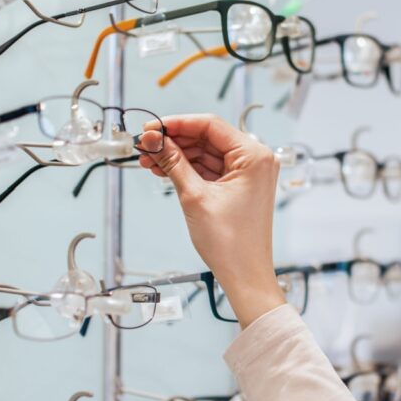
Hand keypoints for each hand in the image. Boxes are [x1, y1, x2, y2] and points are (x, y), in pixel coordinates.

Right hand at [139, 114, 286, 326]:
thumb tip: (152, 140)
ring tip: (148, 160)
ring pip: (206, 153)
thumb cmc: (231, 243)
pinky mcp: (239, 186)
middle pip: (207, 138)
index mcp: (254, 156)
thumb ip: (173, 162)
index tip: (151, 128)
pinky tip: (163, 169)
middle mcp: (256, 160)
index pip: (210, 125)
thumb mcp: (194, 196)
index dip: (177, 124)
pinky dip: (188, 169)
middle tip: (144, 145)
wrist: (244, 276)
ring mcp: (248, 173)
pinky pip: (210, 169)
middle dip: (174, 141)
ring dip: (178, 155)